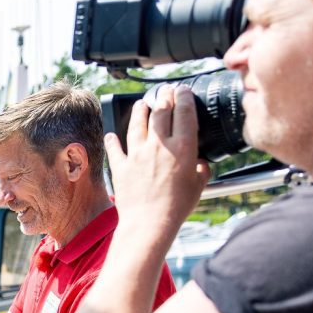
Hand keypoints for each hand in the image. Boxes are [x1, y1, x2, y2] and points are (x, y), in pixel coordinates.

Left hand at [106, 85, 211, 240]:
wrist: (149, 222)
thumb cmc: (176, 207)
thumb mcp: (198, 187)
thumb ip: (202, 171)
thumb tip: (202, 164)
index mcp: (183, 148)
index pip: (184, 112)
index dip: (184, 97)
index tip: (184, 90)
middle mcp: (159, 146)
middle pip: (160, 112)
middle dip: (164, 96)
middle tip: (165, 91)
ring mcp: (137, 154)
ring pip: (137, 124)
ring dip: (140, 111)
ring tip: (142, 104)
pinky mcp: (121, 166)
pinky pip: (115, 149)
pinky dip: (112, 141)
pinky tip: (111, 135)